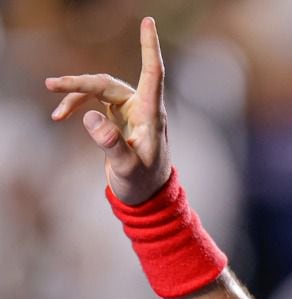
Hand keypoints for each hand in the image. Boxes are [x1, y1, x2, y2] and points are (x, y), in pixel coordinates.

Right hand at [45, 16, 171, 205]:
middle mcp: (141, 107)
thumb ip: (111, 145)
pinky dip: (76, 106)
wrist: (145, 197)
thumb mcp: (127, 169)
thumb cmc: (143, 184)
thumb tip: (90, 116)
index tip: (148, 21)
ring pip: (97, 89)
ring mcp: (129, 110)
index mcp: (151, 115)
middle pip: (107, 83)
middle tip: (51, 85)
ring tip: (52, 99)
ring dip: (74, 93)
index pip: (153, 74)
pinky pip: (93, 102)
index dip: (149, 47)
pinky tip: (60, 117)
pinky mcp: (118, 116)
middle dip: (79, 83)